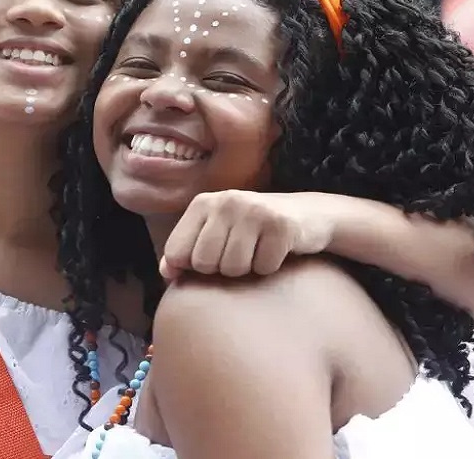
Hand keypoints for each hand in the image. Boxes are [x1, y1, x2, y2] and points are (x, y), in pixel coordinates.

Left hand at [160, 191, 337, 279]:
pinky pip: (263, 268)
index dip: (191, 267)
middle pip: (204, 263)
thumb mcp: (215, 233)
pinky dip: (270, 268)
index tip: (210, 258)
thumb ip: (185, 251)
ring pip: (233, 268)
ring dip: (247, 270)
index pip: (176, 252)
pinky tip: (275, 251)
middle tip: (239, 253)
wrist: (307, 215)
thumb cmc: (251, 230)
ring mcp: (254, 211)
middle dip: (221, 269)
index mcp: (202, 203)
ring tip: (256, 251)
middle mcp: (226, 201)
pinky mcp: (281, 226)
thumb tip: (166, 272)